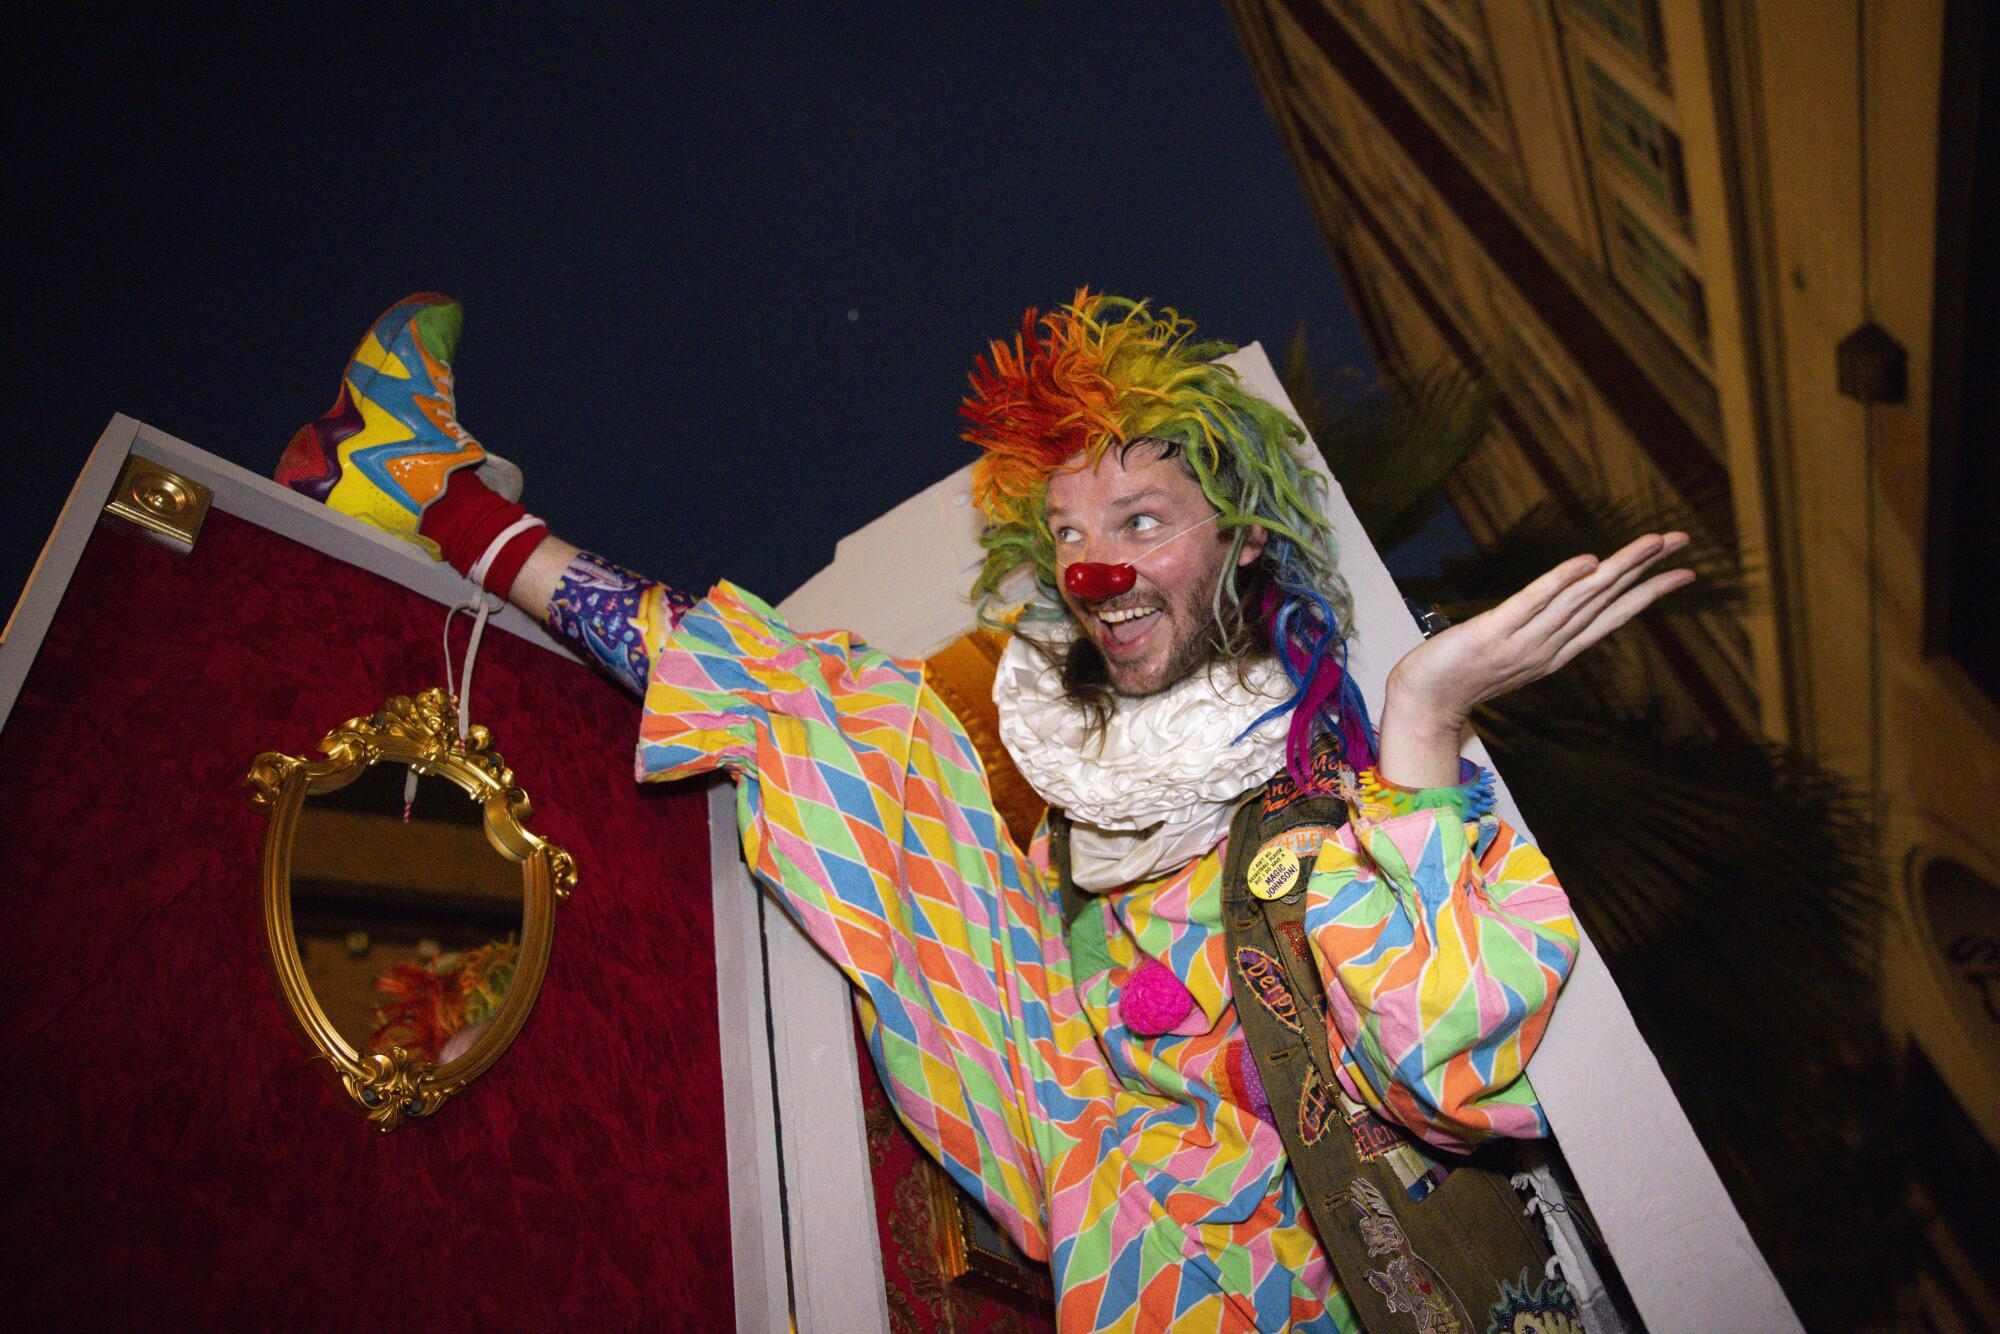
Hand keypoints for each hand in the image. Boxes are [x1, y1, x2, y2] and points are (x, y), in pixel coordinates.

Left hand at [1375, 533, 1695, 787]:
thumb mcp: (1513, 653)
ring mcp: (1523, 641)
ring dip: (1618, 568)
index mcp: (1557, 651)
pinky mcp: (1493, 632)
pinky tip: (1587, 562)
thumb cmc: (1463, 674)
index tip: (1684, 572)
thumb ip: (1541, 632)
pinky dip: (1560, 581)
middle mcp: (1549, 647)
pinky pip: (1532, 603)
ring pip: (1580, 598)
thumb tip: (1564, 607)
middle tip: (1683, 540)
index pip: (1613, 616)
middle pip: (1606, 600)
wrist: (1424, 701)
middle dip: (1646, 570)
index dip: (1649, 592)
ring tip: (1650, 543)